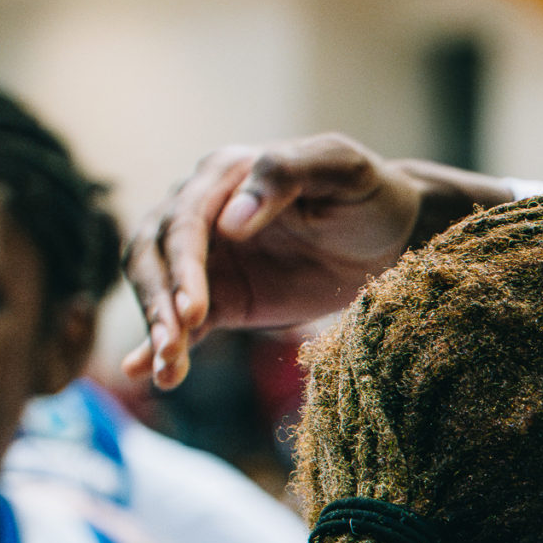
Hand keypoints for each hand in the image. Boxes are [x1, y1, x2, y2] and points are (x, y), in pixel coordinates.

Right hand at [124, 135, 510, 389]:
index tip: (193, 308)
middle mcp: (202, 213)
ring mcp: (207, 260)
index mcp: (224, 176)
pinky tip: (149, 374)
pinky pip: (183, 325)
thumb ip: (285, 175)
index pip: (185, 221)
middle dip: (158, 300)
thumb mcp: (340, 168)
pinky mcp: (221, 300)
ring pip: (160, 291)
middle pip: (155, 256)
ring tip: (167, 367)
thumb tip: (229, 221)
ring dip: (157, 328)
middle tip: (172, 342)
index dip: (184, 265)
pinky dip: (162, 349)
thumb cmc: (367, 193)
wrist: (393, 237)